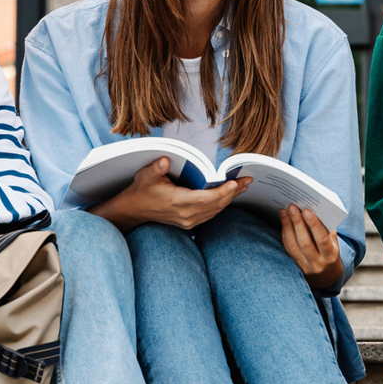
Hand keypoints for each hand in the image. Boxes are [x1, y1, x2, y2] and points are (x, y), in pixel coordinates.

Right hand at [87, 156, 249, 231]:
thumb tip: (165, 160)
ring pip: (216, 210)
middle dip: (233, 192)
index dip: (222, 192)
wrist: (135, 210)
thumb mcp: (145, 175)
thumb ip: (156, 168)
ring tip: (243, 185)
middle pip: (215, 205)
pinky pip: (211, 213)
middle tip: (247, 180)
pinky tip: (230, 194)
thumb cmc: (142, 189)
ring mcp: (189, 221)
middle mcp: (186, 214)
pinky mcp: (190, 223)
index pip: (205, 198)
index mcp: (178, 202)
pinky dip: (222, 203)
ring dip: (230, 198)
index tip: (234, 182)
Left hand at [280, 205, 343, 291]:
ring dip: (287, 226)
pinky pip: (288, 248)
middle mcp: (317, 263)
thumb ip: (326, 228)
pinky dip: (285, 234)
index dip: (314, 225)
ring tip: (284, 212)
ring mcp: (305, 266)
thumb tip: (314, 210)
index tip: (306, 210)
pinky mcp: (295, 265)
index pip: (322, 239)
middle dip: (297, 223)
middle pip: (305, 243)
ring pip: (293, 246)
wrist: (326, 275)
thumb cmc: (330, 251)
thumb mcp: (334, 242)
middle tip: (292, 207)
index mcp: (330, 255)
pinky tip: (284, 222)